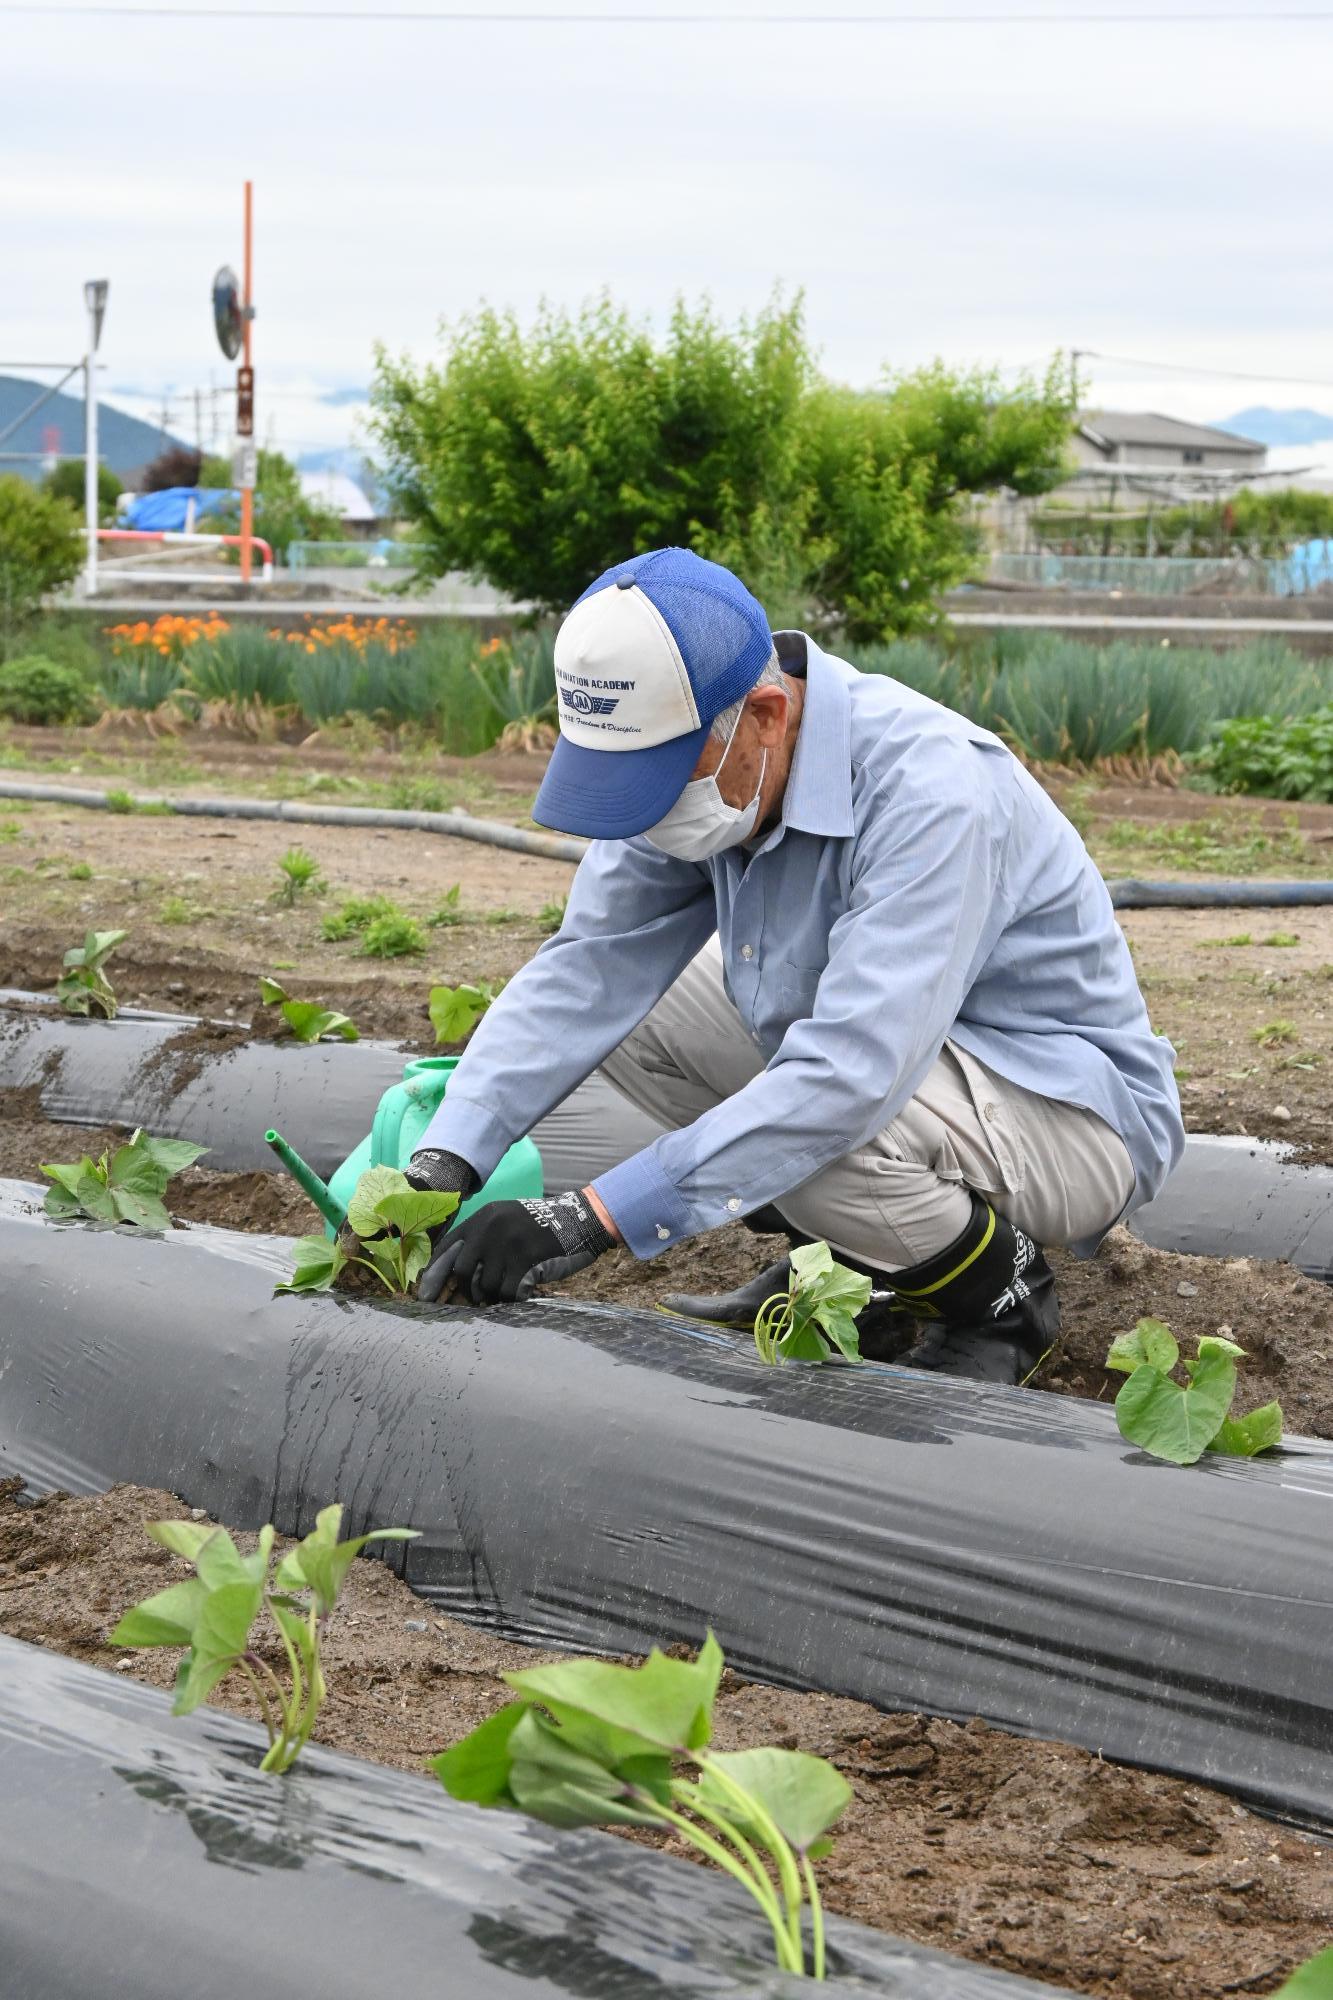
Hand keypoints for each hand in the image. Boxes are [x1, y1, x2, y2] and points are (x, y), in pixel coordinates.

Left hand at [416, 1190, 614, 1304]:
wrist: (578, 1221)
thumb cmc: (539, 1226)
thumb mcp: (505, 1220)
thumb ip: (481, 1238)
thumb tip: (456, 1273)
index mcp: (482, 1218)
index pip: (446, 1248)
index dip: (434, 1274)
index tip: (426, 1294)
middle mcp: (490, 1228)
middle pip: (462, 1271)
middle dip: (468, 1289)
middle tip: (480, 1296)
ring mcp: (508, 1244)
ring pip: (487, 1285)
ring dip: (495, 1294)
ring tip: (509, 1287)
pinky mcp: (525, 1260)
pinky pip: (508, 1292)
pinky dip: (513, 1297)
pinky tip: (522, 1290)